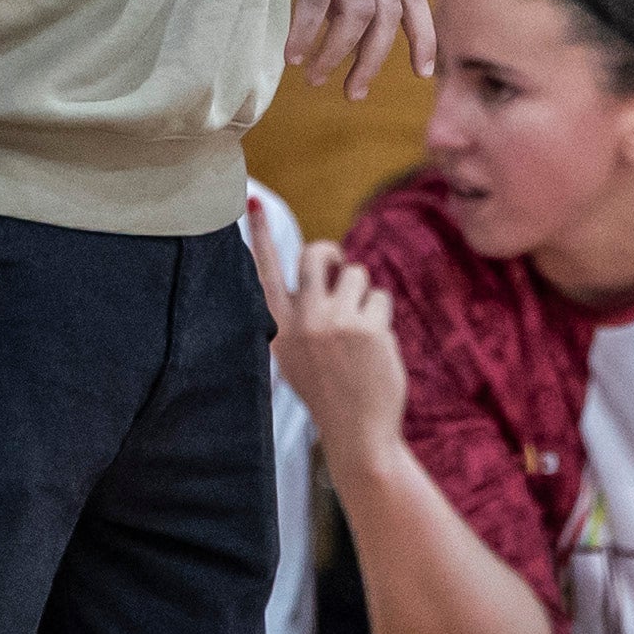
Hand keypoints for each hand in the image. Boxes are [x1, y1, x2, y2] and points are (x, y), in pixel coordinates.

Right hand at [207, 0, 430, 101]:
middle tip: (353, 91)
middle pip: (386, 11)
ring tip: (317, 77)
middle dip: (372, 59)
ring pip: (355, 9)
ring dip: (338, 53)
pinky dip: (306, 32)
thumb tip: (347, 26)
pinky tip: (293, 53)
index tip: (422, 72)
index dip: (422, 35)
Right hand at [260, 237, 409, 461]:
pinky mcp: (368, 327)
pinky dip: (382, 317)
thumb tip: (318, 266)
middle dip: (331, 253)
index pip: (264, 272)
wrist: (358, 433)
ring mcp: (335, 322)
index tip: (251, 199)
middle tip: (338, 264)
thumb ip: (300, 315)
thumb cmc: (330, 390)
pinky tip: (376, 347)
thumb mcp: (297, 355)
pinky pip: (380, 297)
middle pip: (315, 254)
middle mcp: (302, 321)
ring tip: (360, 331)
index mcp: (279, 328)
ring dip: (363, 295)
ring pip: (355, 273)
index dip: (259, 235)